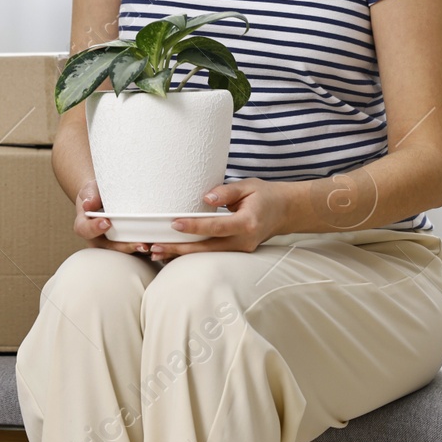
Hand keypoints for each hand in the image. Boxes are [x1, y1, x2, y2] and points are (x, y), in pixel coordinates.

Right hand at [74, 179, 149, 254]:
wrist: (103, 198)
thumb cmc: (96, 193)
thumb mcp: (90, 190)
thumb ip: (90, 195)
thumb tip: (88, 204)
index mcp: (84, 226)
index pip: (85, 230)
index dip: (95, 228)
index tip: (107, 222)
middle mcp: (96, 240)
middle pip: (108, 247)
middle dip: (124, 247)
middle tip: (139, 243)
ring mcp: (110, 245)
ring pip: (122, 252)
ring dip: (137, 251)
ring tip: (150, 246)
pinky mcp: (124, 246)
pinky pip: (133, 252)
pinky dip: (144, 251)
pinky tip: (157, 246)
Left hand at [146, 178, 297, 261]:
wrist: (285, 212)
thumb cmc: (265, 196)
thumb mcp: (249, 186)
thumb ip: (227, 191)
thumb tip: (206, 197)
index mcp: (247, 223)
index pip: (216, 226)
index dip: (195, 226)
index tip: (175, 223)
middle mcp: (244, 241)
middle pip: (207, 248)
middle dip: (180, 248)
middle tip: (156, 246)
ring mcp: (241, 250)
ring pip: (207, 255)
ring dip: (182, 254)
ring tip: (157, 252)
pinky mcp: (236, 253)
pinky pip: (211, 255)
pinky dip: (192, 253)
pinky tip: (173, 252)